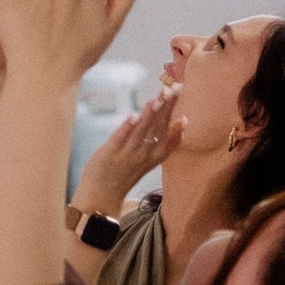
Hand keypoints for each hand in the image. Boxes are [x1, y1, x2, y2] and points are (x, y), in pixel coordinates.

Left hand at [77, 84, 178, 210]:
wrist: (102, 196)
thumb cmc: (125, 174)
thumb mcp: (150, 160)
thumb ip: (164, 142)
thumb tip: (181, 121)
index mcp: (155, 155)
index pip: (169, 132)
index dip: (176, 111)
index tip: (182, 97)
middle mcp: (144, 155)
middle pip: (158, 127)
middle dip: (167, 107)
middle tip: (175, 88)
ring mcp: (127, 154)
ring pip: (142, 131)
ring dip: (150, 114)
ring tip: (158, 98)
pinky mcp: (110, 153)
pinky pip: (120, 138)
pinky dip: (128, 127)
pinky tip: (134, 115)